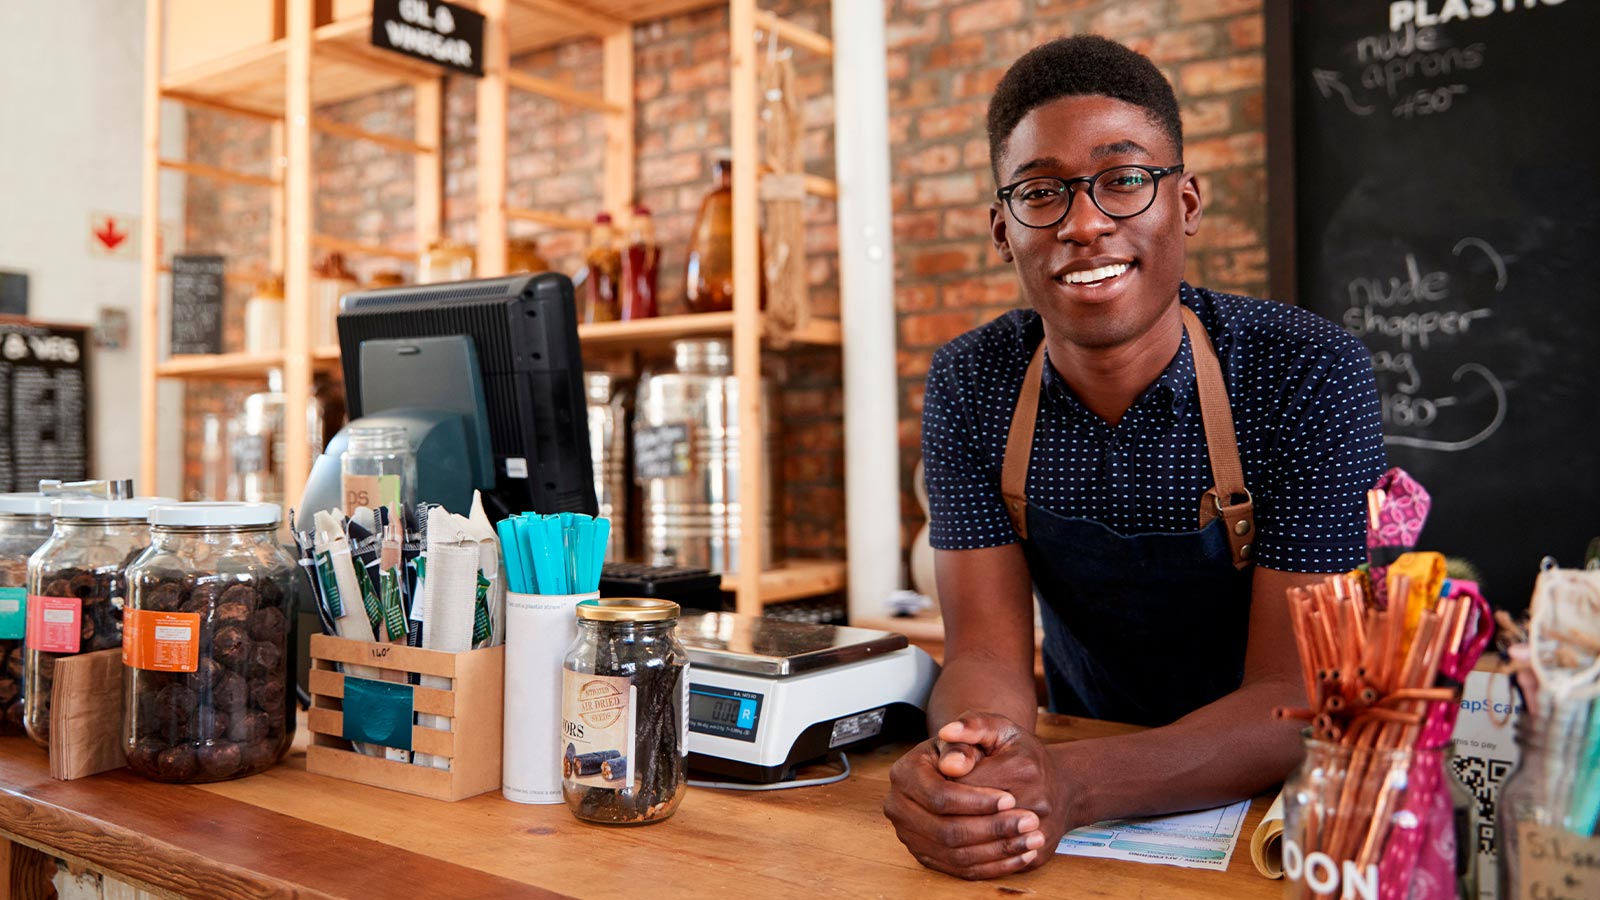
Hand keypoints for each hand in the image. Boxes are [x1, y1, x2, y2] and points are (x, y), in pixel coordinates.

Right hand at [883, 733, 1047, 879]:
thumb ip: (972, 730)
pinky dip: (994, 866)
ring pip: (955, 854)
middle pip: (946, 830)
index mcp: (906, 772)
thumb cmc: (980, 748)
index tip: (1011, 799)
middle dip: (992, 828)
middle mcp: (899, 806)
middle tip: (1029, 822)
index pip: (940, 796)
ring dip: (997, 850)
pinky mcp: (927, 856)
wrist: (976, 769)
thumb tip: (955, 764)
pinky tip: (1022, 855)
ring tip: (1032, 838)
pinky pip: (960, 870)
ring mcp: (910, 835)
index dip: (976, 801)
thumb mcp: (983, 729)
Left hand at [937, 712, 1081, 874]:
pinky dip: (973, 856)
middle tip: (940, 802)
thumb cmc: (1021, 754)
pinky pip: (998, 864)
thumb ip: (971, 726)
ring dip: (956, 836)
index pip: (962, 783)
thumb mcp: (999, 729)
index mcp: (1023, 768)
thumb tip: (945, 733)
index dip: (944, 780)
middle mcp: (1037, 803)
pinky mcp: (1038, 857)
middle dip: (948, 810)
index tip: (941, 775)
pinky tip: (962, 843)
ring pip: (980, 845)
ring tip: (948, 820)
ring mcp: (1040, 833)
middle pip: (970, 817)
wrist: (1062, 786)